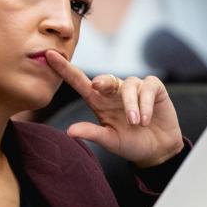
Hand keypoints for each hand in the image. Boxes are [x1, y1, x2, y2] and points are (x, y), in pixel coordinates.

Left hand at [46, 51, 182, 167]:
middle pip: (104, 78)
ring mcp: (134, 87)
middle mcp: (114, 91)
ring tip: (135, 123)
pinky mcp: (153, 87)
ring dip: (131, 105)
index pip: (78, 81)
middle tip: (97, 86)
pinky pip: (147, 87)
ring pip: (128, 85)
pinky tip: (146, 120)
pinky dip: (146, 104)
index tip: (48, 56)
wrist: (158, 150)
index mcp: (98, 101)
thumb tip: (69, 131)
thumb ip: (92, 133)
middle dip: (101, 80)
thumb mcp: (110, 141)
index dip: (64, 69)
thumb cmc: (130, 143)